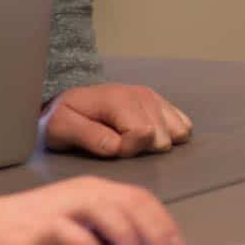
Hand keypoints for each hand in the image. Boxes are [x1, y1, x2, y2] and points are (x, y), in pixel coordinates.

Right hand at [0, 176, 182, 244]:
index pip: (139, 198)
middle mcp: (83, 192)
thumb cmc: (30, 230)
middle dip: (156, 230)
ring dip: (129, 238)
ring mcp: (63, 207)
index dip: (163, 221)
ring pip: (107, 212)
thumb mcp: (76, 225)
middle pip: (131, 203)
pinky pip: (74, 234)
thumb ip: (104, 230)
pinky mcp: (44, 226)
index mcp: (93, 190)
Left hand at [42, 83, 192, 157]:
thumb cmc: (65, 118)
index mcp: (118, 99)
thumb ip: (90, 137)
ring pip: (176, 134)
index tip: (109, 147)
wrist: (69, 102)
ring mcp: (153, 98)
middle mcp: (141, 95)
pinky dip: (169, 135)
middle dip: (141, 149)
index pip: (143, 136)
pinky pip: (183, 125)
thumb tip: (118, 147)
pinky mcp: (161, 103)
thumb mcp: (62, 128)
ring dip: (155, 143)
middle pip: (161, 139)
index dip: (126, 150)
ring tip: (130, 139)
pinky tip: (148, 136)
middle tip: (116, 143)